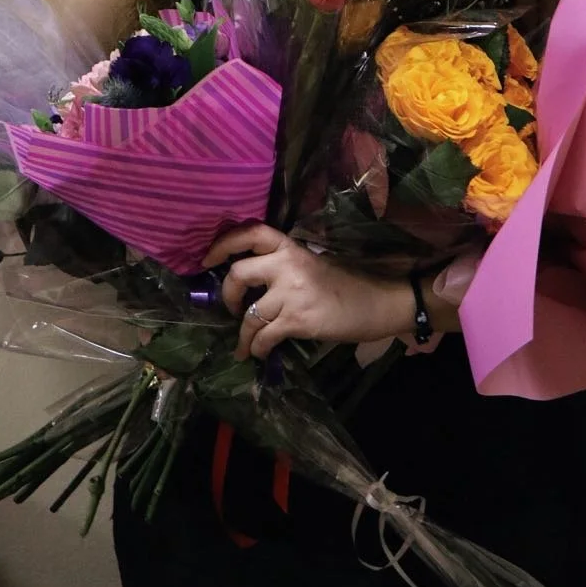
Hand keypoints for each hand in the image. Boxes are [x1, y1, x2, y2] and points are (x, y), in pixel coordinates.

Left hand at [203, 222, 416, 361]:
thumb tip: (252, 284)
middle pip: (238, 272)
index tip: (207, 259)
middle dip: (228, 295)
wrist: (378, 302)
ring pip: (249, 314)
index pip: (251, 233)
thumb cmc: (348, 284)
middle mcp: (288, 265)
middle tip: (233, 307)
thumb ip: (284, 267)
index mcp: (291, 247)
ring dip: (242, 335)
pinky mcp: (298, 320)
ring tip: (244, 346)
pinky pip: (264, 337)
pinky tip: (260, 354)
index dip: (223, 243)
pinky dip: (257, 349)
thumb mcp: (313, 265)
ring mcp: (292, 293)